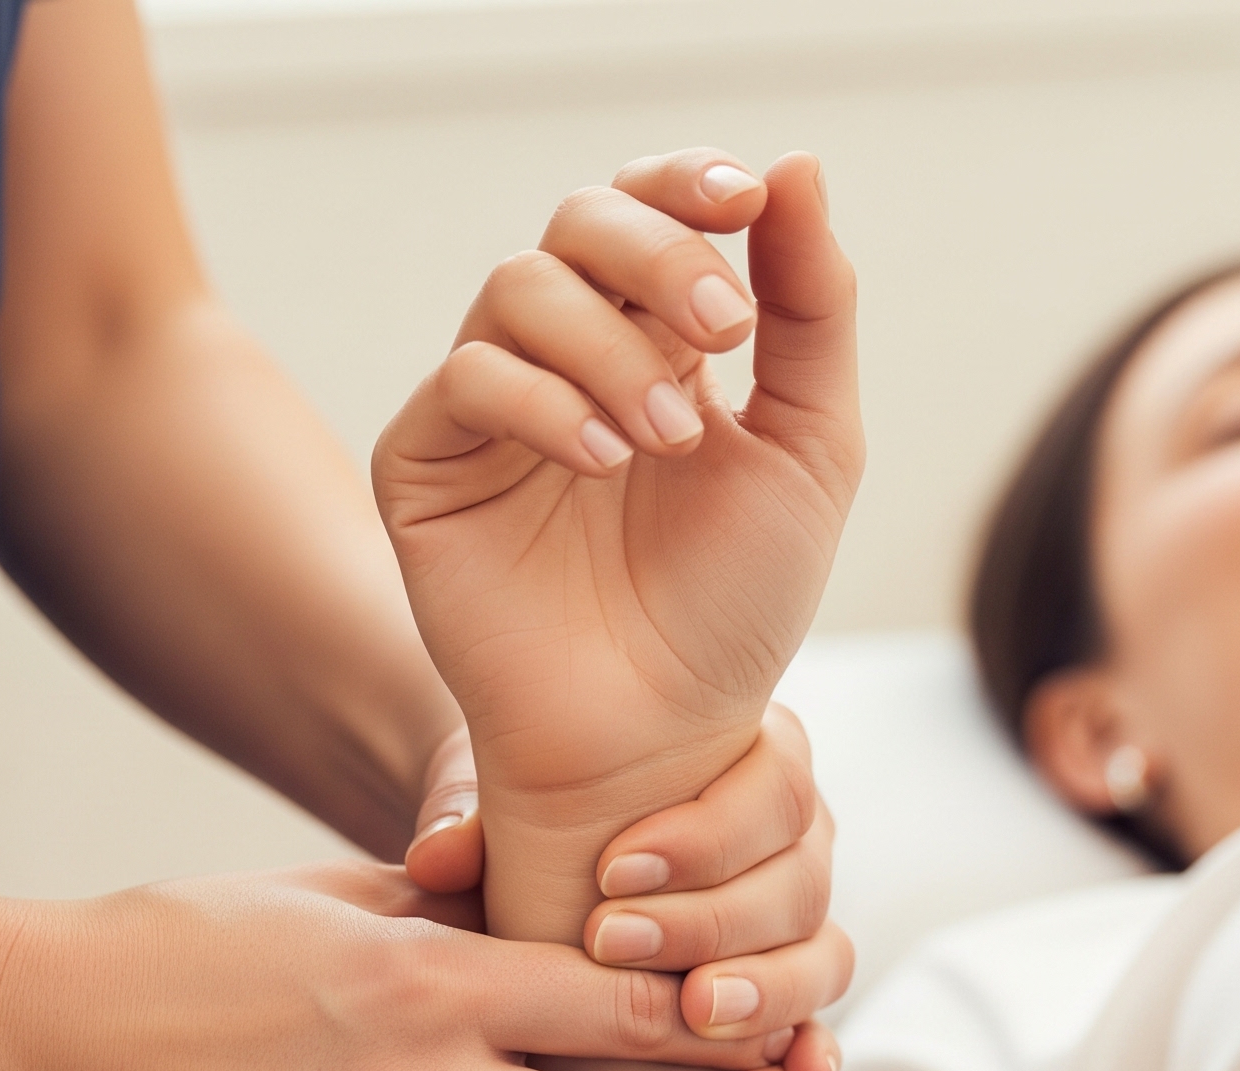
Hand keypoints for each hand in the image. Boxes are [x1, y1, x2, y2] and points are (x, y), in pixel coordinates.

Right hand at [374, 148, 861, 944]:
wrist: (661, 736)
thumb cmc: (732, 611)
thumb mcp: (809, 451)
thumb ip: (812, 312)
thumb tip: (798, 165)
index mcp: (653, 344)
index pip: (649, 211)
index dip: (687, 184)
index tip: (749, 200)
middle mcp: (566, 362)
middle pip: (577, 223)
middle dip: (656, 257)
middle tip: (723, 332)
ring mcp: (491, 412)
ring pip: (517, 289)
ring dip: (608, 344)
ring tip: (669, 438)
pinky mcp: (427, 467)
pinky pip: (465, 379)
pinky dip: (542, 401)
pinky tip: (603, 462)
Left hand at [407, 703, 852, 1070]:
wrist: (520, 875)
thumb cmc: (514, 818)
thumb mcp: (487, 801)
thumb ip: (470, 814)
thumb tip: (442, 854)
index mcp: (747, 759)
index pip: (773, 789)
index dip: (704, 836)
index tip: (610, 872)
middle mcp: (789, 837)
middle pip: (801, 881)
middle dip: (717, 921)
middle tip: (622, 946)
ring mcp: (795, 921)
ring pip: (822, 955)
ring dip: (769, 990)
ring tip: (698, 1011)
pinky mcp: (782, 995)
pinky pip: (817, 1028)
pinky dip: (811, 1055)